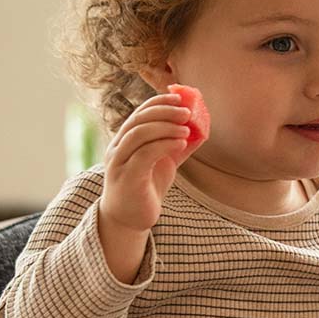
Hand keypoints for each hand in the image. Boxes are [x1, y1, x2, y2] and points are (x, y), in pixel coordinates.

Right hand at [100, 91, 198, 233]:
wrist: (130, 219)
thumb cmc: (146, 188)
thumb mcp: (165, 163)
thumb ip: (177, 145)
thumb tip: (201, 129)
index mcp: (124, 140)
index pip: (139, 112)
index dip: (159, 101)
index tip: (179, 98)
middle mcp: (117, 148)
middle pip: (139, 119)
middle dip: (165, 111)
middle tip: (187, 112)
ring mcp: (119, 162)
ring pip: (139, 133)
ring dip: (165, 127)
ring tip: (186, 130)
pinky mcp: (127, 177)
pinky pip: (144, 154)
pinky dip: (164, 144)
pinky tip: (181, 143)